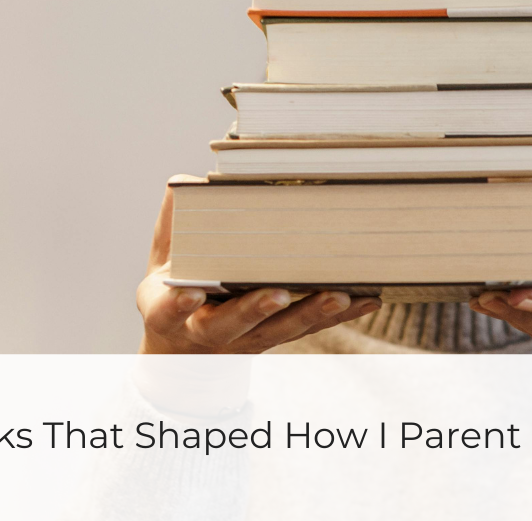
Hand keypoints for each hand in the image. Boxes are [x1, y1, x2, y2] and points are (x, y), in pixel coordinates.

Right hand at [136, 175, 381, 353]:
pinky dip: (339, 315)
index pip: (169, 311)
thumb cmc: (177, 288)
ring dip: (310, 313)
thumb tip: (190, 184)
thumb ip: (173, 223)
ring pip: (280, 330)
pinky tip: (368, 298)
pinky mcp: (278, 337)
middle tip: (277, 294)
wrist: (185, 347)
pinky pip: (310, 328)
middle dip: (256, 310)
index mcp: (171, 313)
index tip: (191, 292)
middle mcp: (210, 332)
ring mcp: (247, 339)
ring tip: (338, 295)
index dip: (178, 304)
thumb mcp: (162, 259)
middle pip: (233, 325)